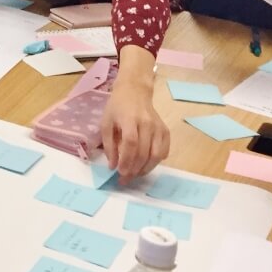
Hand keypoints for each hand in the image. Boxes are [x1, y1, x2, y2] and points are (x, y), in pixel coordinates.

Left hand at [101, 48, 168, 183]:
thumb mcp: (106, 123)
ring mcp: (159, 127)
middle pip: (144, 152)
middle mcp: (147, 124)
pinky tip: (146, 165)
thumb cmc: (117, 107)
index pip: (131, 144)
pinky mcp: (165, 131)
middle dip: (134, 169)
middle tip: (125, 179)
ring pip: (156, 155)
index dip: (126, 160)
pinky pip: (164, 151)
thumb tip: (112, 166)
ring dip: (145, 169)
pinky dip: (156, 162)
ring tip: (135, 175)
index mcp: (130, 120)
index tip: (119, 172)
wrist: (134, 91)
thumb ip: (109, 145)